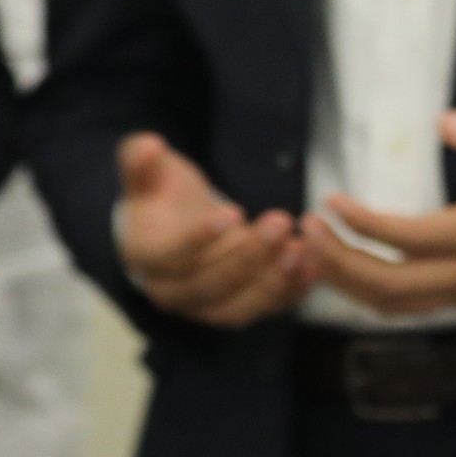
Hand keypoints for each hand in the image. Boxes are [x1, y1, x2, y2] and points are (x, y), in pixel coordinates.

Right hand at [117, 133, 314, 327]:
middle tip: (281, 221)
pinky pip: (268, 308)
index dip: (200, 238)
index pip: (170, 257)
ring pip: (241, 307)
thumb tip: (150, 145)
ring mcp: (207, 309)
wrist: (179, 230)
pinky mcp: (241, 311)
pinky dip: (293, 290)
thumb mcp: (148, 175)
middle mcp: (173, 294)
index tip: (234, 211)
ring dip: (274, 280)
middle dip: (249, 255)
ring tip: (302, 247)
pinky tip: (315, 263)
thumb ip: (140, 160)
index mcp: (146, 261)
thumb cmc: (162, 199)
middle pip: (211, 284)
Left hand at [305, 109, 455, 316]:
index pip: (417, 241)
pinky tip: (334, 263)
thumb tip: (444, 124)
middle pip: (396, 286)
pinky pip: (400, 305)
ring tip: (310, 245)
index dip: (369, 226)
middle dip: (343, 261)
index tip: (332, 200)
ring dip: (345, 281)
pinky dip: (361, 291)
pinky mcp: (454, 297)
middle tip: (306, 227)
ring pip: (393, 304)